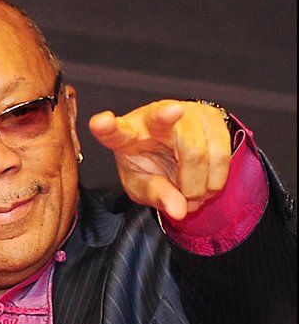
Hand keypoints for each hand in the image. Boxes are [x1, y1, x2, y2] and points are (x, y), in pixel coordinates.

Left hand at [89, 100, 231, 219]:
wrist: (175, 150)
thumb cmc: (151, 166)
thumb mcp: (144, 186)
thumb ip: (158, 196)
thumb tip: (180, 211)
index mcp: (127, 135)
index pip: (115, 132)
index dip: (108, 128)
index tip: (100, 123)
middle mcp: (154, 116)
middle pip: (177, 144)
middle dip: (187, 181)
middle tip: (187, 201)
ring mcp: (185, 112)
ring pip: (200, 154)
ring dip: (201, 186)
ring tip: (192, 193)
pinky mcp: (210, 116)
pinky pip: (222, 155)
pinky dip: (216, 180)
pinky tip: (205, 184)